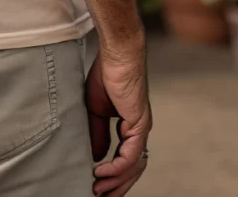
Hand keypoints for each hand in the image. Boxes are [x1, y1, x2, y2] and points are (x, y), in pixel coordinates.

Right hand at [85, 47, 151, 196]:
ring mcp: (141, 128)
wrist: (117, 54)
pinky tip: (100, 171)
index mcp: (129, 126)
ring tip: (97, 189)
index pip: (125, 158)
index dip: (112, 174)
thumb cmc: (106, 74)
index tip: (96, 184)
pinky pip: (130, 155)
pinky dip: (116, 167)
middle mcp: (139, 130)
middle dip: (117, 186)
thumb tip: (96, 157)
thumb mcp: (95, 109)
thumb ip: (97, 133)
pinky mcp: (139, 124)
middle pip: (132, 169)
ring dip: (116, 181)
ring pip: (133, 167)